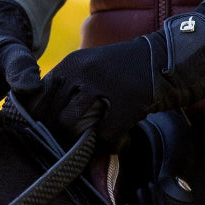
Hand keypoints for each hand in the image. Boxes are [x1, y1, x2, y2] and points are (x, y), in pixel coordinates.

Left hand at [26, 0, 204, 148]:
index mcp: (72, 64)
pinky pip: (103, 136)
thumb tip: (42, 121)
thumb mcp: (90, 68)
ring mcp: (105, 85)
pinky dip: (107, 145)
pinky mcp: (125, 102)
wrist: (165, 60)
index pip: (38, 98)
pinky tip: (116, 141)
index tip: (47, 132)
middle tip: (74, 144)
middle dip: (61, 136)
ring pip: (75, 128)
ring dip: (82, 142)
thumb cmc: (125, 70)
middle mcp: (84, 71)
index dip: (40, 119)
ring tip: (94, 142)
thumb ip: (67, 89)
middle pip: (55, 118)